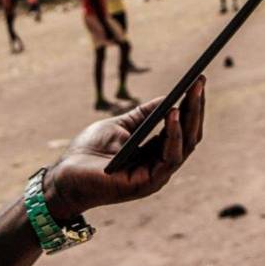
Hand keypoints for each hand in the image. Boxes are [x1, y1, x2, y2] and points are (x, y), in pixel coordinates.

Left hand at [43, 77, 205, 220]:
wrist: (64, 177)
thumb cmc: (88, 152)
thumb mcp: (120, 125)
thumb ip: (143, 115)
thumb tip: (170, 97)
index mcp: (154, 154)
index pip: (181, 130)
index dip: (191, 107)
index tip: (198, 81)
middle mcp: (159, 167)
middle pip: (188, 137)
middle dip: (195, 108)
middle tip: (200, 82)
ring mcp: (155, 177)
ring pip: (184, 146)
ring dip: (190, 118)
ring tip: (192, 92)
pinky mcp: (147, 183)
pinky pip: (169, 157)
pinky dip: (173, 134)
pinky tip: (173, 112)